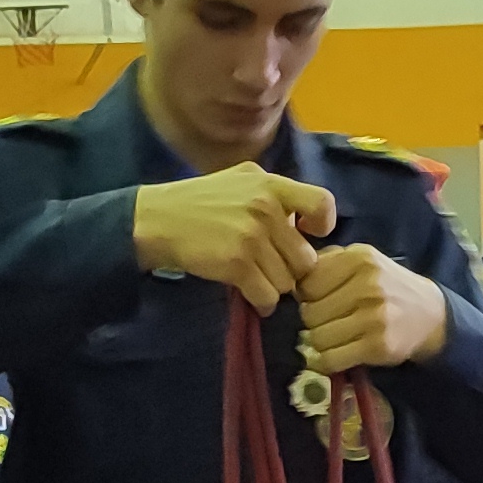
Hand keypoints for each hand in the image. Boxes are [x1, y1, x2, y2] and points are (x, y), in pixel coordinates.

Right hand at [133, 166, 334, 309]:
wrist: (159, 220)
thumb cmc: (201, 201)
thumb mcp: (241, 180)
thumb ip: (275, 193)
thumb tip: (305, 222)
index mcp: (271, 184)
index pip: (322, 203)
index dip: (323, 225)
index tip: (308, 234)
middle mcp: (266, 208)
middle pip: (306, 258)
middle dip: (291, 269)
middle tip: (270, 267)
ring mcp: (252, 237)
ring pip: (287, 282)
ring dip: (273, 286)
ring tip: (254, 277)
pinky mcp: (237, 264)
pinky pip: (267, 297)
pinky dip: (261, 302)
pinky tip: (250, 294)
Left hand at [297, 244, 448, 374]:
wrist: (430, 315)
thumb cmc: (387, 287)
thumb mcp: (362, 261)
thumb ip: (328, 263)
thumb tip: (291, 281)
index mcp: (359, 258)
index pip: (306, 283)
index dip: (305, 296)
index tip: (317, 301)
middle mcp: (368, 284)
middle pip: (309, 312)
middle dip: (312, 321)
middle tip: (326, 323)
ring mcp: (374, 316)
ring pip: (317, 337)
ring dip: (319, 343)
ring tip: (333, 338)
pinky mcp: (378, 345)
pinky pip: (332, 359)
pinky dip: (325, 362)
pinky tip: (334, 356)